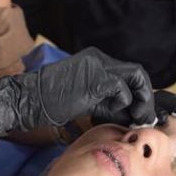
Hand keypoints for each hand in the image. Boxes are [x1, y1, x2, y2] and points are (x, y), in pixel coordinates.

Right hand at [0, 47, 154, 137]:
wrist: (30, 100)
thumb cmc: (53, 104)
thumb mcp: (87, 100)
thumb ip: (108, 103)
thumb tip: (132, 116)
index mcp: (97, 61)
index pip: (129, 73)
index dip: (140, 93)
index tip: (142, 112)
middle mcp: (99, 59)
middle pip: (137, 72)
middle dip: (146, 96)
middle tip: (146, 117)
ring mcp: (97, 66)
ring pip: (135, 76)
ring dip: (141, 99)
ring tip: (139, 117)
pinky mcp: (94, 79)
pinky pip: (121, 89)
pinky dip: (125, 102)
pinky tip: (119, 113)